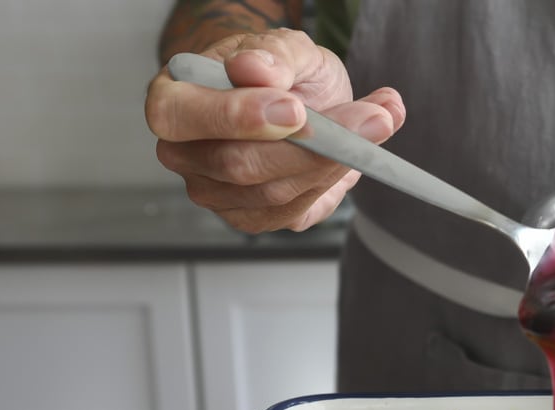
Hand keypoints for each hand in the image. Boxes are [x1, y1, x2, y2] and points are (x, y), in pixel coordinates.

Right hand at [145, 28, 405, 231]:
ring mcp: (218, 194)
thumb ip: (272, 54)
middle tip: (372, 118)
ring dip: (336, 161)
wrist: (293, 96)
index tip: (294, 108)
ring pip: (276, 193)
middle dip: (311, 145)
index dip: (236, 116)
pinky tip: (363, 150)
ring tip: (381, 120)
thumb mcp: (284, 47)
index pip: (181, 117)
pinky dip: (337, 179)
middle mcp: (186, 155)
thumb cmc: (275, 70)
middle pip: (240, 165)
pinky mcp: (256, 218)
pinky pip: (298, 208)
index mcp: (173, 102)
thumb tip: (254, 70)